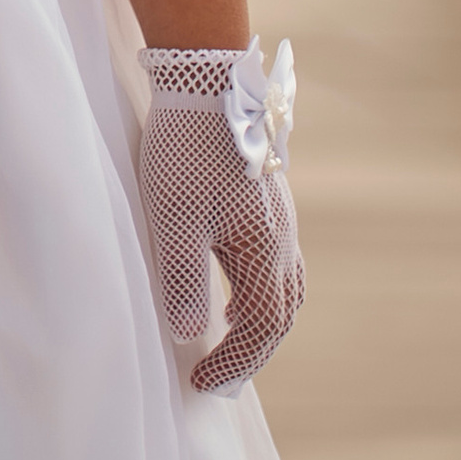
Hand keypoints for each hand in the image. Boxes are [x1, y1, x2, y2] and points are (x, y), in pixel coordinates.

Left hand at [138, 38, 303, 392]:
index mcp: (266, 250)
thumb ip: (184, 281)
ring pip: (281, 283)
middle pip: (280, 311)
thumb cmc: (188, 149)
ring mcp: (279, 214)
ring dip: (258, 316)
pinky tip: (227, 280)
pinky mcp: (265, 195)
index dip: (233, 363)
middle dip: (251, 348)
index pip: (260, 329)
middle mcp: (283, 236)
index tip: (200, 382)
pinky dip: (255, 284)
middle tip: (218, 372)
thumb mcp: (177, 219)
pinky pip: (272, 256)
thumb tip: (190, 336)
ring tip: (226, 334)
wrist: (205, 78)